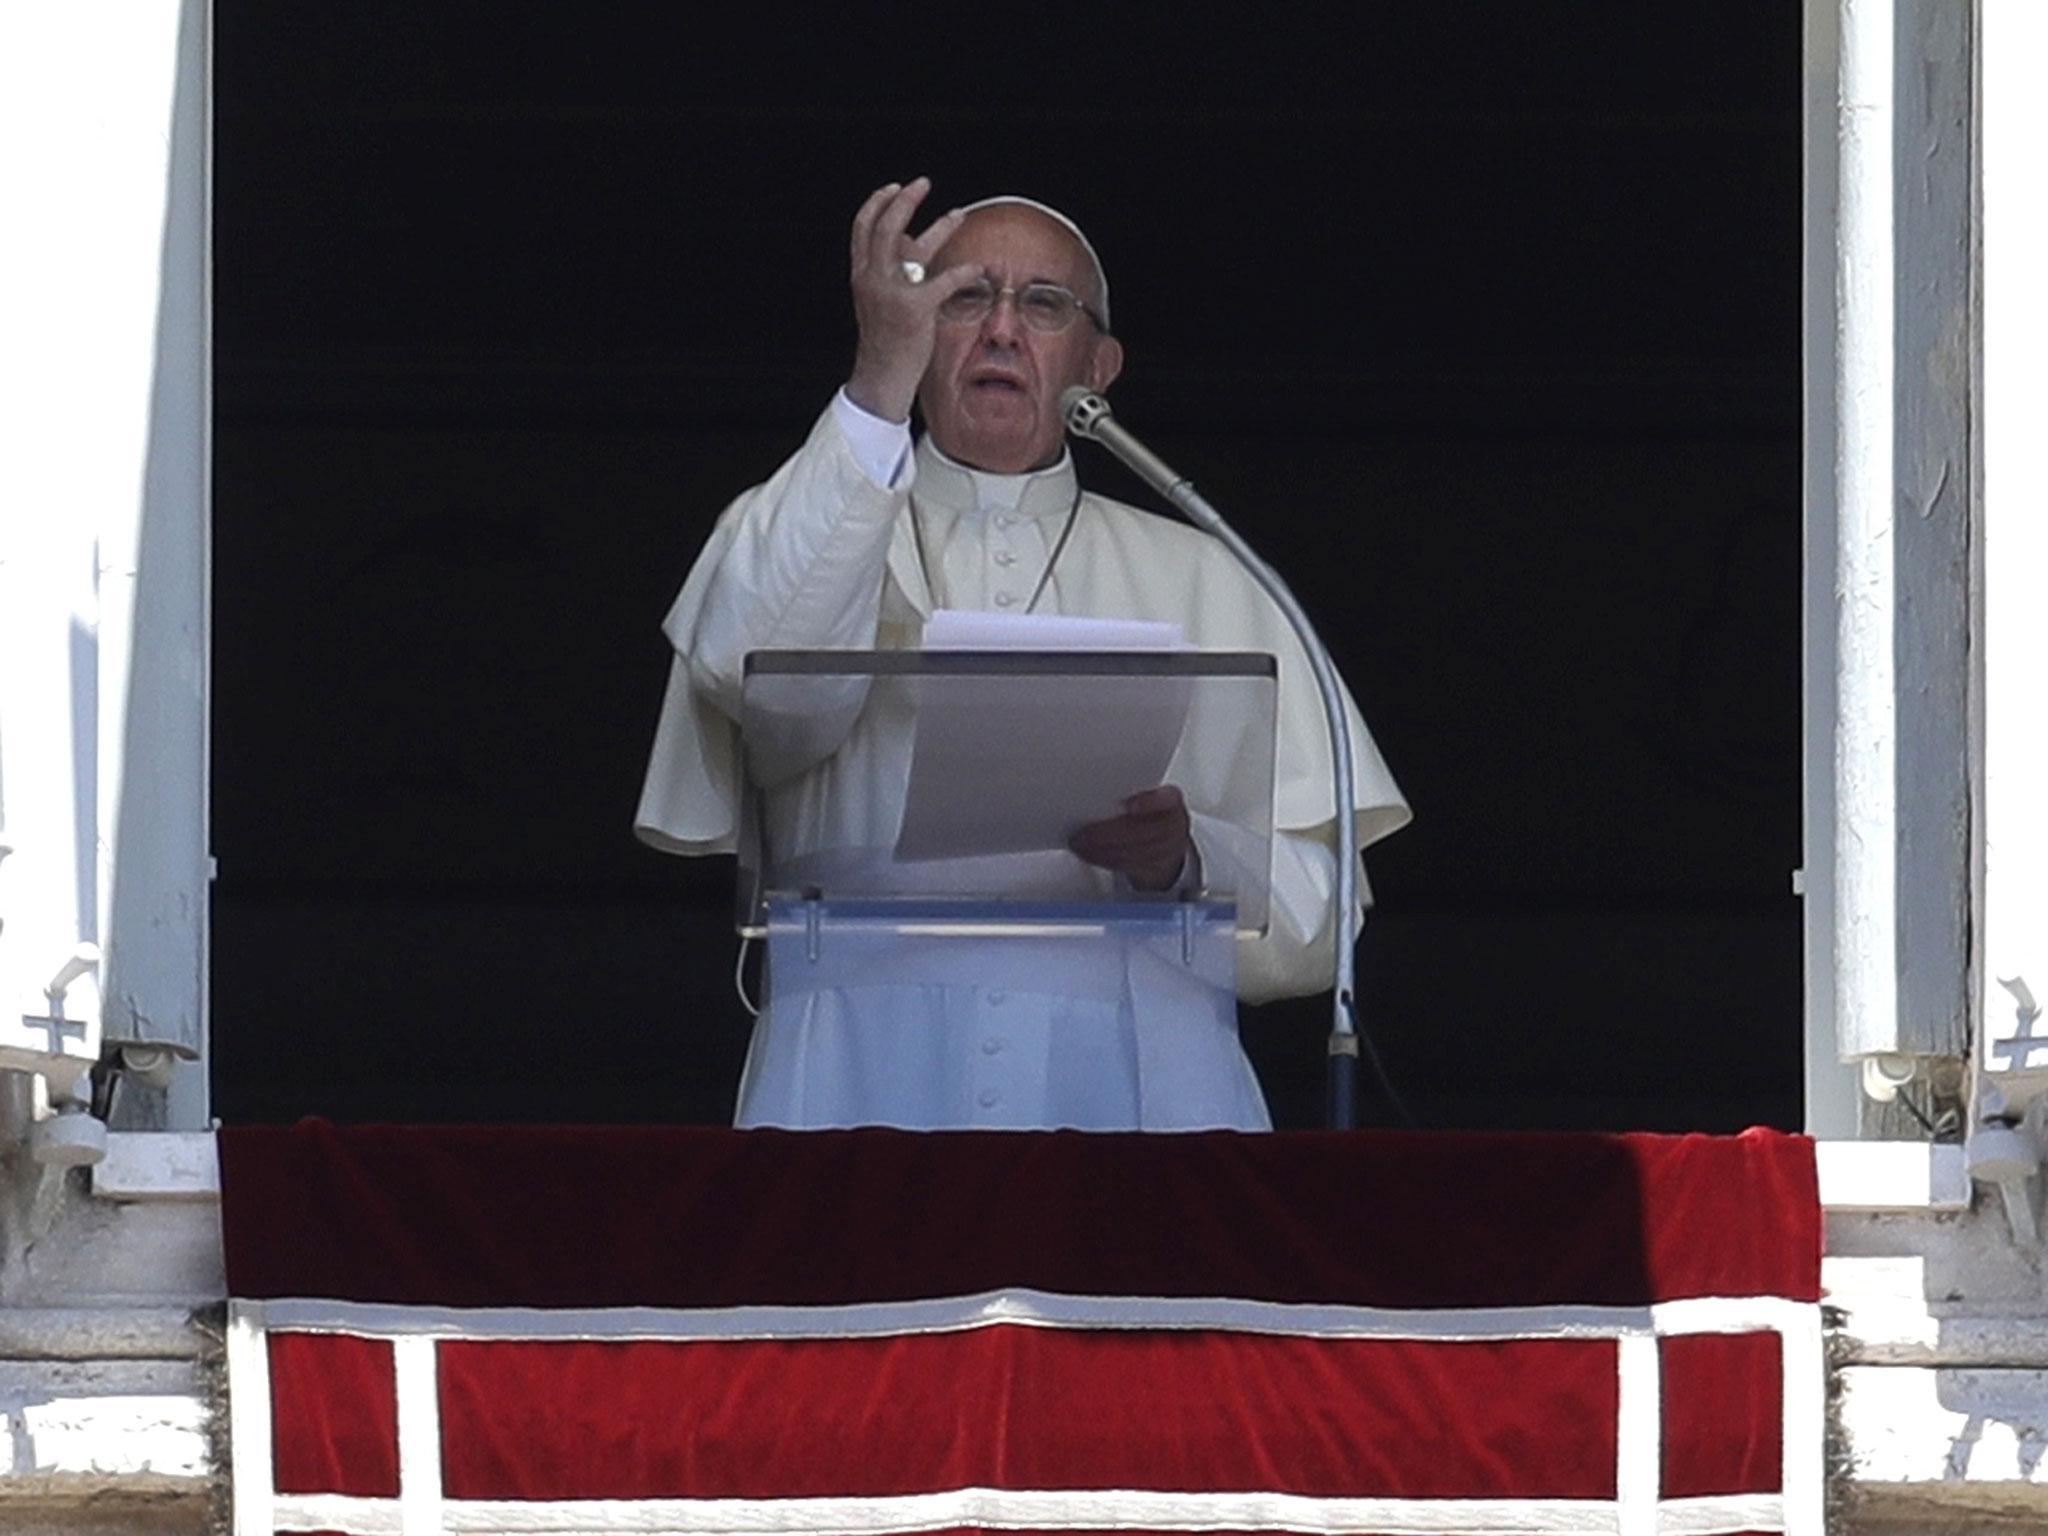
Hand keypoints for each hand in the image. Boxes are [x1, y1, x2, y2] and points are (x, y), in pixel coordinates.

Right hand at [844, 178, 980, 422]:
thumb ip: (892, 268)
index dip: (877, 203)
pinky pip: (944, 281)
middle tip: (923, 184)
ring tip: (959, 214)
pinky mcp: (915, 308)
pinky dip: (964, 272)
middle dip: (905, 201)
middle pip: (886, 227)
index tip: (893, 188)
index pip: (863, 228)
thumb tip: (912, 239)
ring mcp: (892, 292)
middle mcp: (872, 278)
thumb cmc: (886, 339)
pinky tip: (978, 268)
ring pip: (914, 246)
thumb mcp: (879, 298)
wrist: (881, 376)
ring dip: (940, 226)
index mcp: (861, 275)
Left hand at [1069, 785, 1193, 892]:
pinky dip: (1106, 860)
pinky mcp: (1156, 866)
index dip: (1148, 803)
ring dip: (1102, 851)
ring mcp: (1168, 847)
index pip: (1165, 799)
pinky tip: (1090, 854)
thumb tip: (1086, 787)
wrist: (1165, 836)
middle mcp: (1174, 824)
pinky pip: (1129, 865)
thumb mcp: (1143, 794)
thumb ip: (1125, 791)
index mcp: (1171, 799)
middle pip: (1142, 831)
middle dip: (1108, 835)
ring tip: (1079, 845)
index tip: (1127, 804)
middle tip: (1082, 834)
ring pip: (1134, 853)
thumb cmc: (1147, 810)